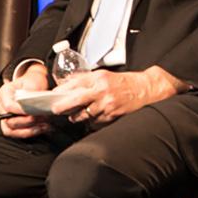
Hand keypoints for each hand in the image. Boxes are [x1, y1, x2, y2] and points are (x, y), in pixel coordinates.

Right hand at [0, 66, 53, 138]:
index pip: (8, 106)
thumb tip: (33, 105)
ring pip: (12, 131)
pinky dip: (31, 132)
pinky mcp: (14, 124)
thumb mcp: (34, 82)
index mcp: (5, 92)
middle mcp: (2, 105)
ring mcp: (6, 116)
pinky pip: (18, 133)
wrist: (35, 83)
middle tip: (42, 118)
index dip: (20, 112)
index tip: (33, 113)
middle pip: (9, 121)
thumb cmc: (33, 82)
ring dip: (29, 130)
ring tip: (44, 126)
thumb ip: (32, 93)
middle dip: (27, 122)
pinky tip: (43, 128)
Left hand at [45, 68, 178, 125]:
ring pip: (85, 114)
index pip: (76, 84)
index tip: (53, 95)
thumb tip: (66, 85)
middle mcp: (102, 91)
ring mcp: (107, 105)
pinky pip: (95, 122)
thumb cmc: (124, 82)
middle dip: (63, 106)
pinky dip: (92, 121)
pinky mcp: (112, 116)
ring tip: (77, 115)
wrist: (144, 89)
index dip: (62, 91)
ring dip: (78, 116)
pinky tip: (95, 117)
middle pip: (77, 100)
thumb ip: (85, 80)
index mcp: (99, 79)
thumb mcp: (104, 75)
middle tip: (55, 109)